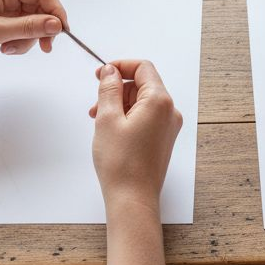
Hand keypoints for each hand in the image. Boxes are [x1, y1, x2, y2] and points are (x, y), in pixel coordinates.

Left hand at [0, 0, 68, 59]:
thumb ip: (28, 27)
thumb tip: (56, 24)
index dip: (56, 10)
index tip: (62, 32)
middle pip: (39, 7)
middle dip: (41, 28)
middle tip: (42, 47)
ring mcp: (2, 6)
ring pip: (31, 20)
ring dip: (27, 38)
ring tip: (9, 49)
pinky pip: (20, 28)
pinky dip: (18, 40)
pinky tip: (4, 48)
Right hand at [91, 60, 182, 208]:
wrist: (133, 199)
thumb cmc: (121, 163)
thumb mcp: (107, 118)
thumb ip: (109, 89)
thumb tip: (110, 71)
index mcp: (159, 101)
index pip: (143, 68)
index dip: (120, 66)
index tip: (101, 74)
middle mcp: (169, 112)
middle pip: (143, 84)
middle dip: (117, 89)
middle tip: (95, 103)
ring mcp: (168, 127)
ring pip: (142, 102)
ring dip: (120, 104)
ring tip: (99, 120)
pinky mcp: (162, 139)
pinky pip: (145, 117)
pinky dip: (127, 116)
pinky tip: (111, 130)